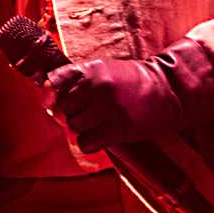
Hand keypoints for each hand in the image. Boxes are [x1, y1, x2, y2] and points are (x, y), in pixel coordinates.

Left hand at [44, 57, 184, 151]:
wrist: (169, 90)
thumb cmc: (130, 81)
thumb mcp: (102, 69)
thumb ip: (74, 79)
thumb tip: (44, 98)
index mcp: (91, 69)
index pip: (53, 82)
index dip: (50, 94)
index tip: (54, 98)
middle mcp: (98, 87)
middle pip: (62, 107)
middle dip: (70, 112)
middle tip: (88, 111)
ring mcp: (108, 108)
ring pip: (72, 126)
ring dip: (81, 128)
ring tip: (98, 122)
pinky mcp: (119, 129)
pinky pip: (86, 143)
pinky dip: (90, 142)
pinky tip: (101, 135)